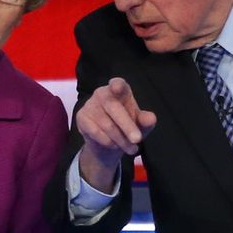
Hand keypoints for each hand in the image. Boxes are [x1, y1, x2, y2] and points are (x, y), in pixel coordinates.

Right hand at [75, 77, 156, 192]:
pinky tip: (114, 145)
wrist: (109, 145)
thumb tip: (151, 119)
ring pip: (107, 124)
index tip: (117, 88)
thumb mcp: (140, 126)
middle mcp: (102, 93)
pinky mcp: (81, 117)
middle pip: (114, 108)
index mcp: (120, 90)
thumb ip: (145, 121)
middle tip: (137, 140)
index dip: (117, 85)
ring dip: (121, 140)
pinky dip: (108, 142)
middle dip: (127, 126)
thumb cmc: (126, 128)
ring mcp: (90, 104)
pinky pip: (95, 132)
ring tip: (131, 148)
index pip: (118, 84)